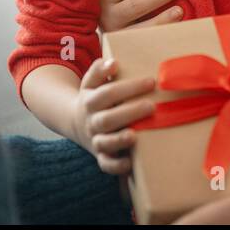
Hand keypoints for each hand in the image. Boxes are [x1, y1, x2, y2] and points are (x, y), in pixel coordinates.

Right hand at [69, 57, 157, 174]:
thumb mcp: (92, 81)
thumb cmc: (95, 97)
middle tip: (151, 106)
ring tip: (135, 136)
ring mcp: (96, 140)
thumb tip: (113, 63)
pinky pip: (106, 165)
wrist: (78, 122)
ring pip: (104, 143)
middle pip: (107, 119)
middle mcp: (92, 122)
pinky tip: (129, 163)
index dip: (129, 88)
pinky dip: (116, 166)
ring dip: (119, 140)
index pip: (108, 93)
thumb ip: (100, 70)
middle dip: (129, 113)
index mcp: (90, 101)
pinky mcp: (101, 156)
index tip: (151, 82)